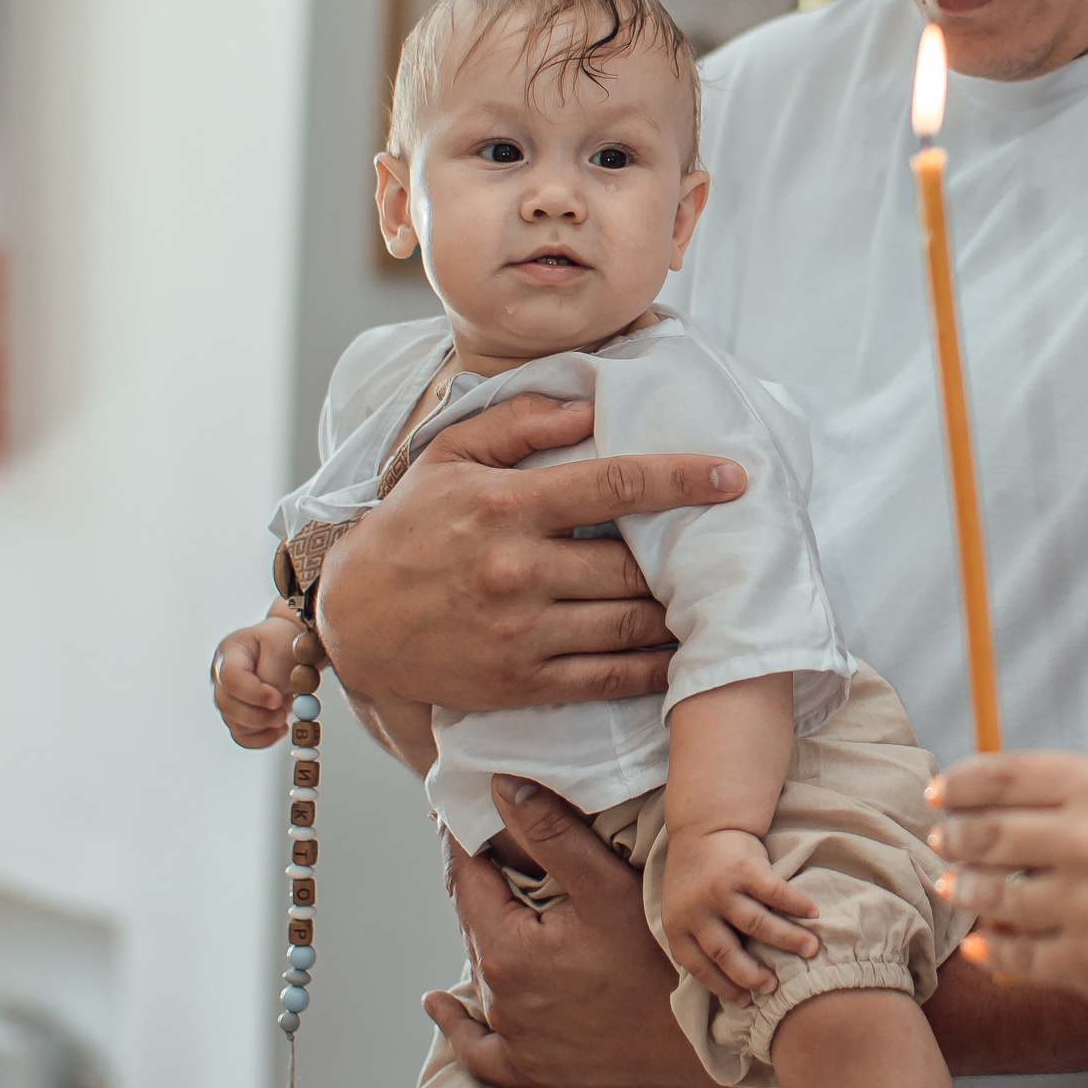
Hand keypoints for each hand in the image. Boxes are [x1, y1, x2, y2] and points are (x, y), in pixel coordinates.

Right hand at [212, 608, 313, 749]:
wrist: (295, 648)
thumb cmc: (288, 643)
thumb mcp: (283, 649)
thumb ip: (273, 675)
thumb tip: (270, 704)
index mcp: (230, 652)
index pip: (230, 677)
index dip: (253, 693)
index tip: (277, 699)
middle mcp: (221, 677)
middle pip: (228, 705)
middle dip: (259, 714)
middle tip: (284, 712)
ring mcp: (227, 698)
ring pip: (235, 724)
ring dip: (264, 724)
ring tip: (286, 709)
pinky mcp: (238, 717)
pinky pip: (243, 737)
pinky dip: (264, 738)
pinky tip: (282, 729)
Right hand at [316, 391, 746, 715]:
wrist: (353, 619)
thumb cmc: (409, 528)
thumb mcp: (449, 456)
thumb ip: (519, 421)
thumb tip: (591, 405)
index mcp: (507, 505)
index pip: (616, 484)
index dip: (684, 478)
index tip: (734, 477)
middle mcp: (517, 569)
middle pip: (634, 562)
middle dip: (688, 555)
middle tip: (732, 546)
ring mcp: (522, 631)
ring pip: (631, 623)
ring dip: (682, 613)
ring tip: (717, 597)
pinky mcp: (522, 682)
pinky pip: (609, 677)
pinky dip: (656, 668)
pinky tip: (684, 653)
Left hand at [423, 775, 708, 1087]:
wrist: (701, 1042)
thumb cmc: (661, 960)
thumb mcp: (608, 886)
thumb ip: (551, 833)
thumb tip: (499, 787)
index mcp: (508, 950)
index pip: (467, 879)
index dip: (464, 839)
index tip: (461, 810)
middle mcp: (501, 997)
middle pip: (474, 923)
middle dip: (479, 883)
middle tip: (486, 845)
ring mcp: (514, 1039)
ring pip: (482, 971)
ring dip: (483, 934)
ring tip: (491, 898)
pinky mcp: (532, 1070)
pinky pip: (479, 1050)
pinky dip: (459, 1026)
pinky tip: (439, 1004)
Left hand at [660, 829, 819, 1003]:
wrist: (702, 827)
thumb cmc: (696, 878)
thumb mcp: (681, 910)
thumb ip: (696, 939)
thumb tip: (726, 985)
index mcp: (678, 925)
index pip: (700, 966)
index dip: (723, 987)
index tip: (747, 1001)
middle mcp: (697, 910)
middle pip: (728, 952)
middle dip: (753, 974)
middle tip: (774, 986)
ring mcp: (721, 888)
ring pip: (756, 923)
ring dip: (787, 940)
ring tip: (810, 950)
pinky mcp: (744, 867)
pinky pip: (774, 891)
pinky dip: (796, 903)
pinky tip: (813, 913)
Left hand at [928, 749, 1087, 1027]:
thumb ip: (1078, 798)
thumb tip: (992, 802)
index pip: (1001, 775)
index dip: (959, 785)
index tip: (939, 795)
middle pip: (985, 833)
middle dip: (953, 839)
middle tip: (940, 842)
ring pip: (991, 896)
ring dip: (964, 892)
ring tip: (954, 888)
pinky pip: (1015, 955)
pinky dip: (993, 949)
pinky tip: (984, 943)